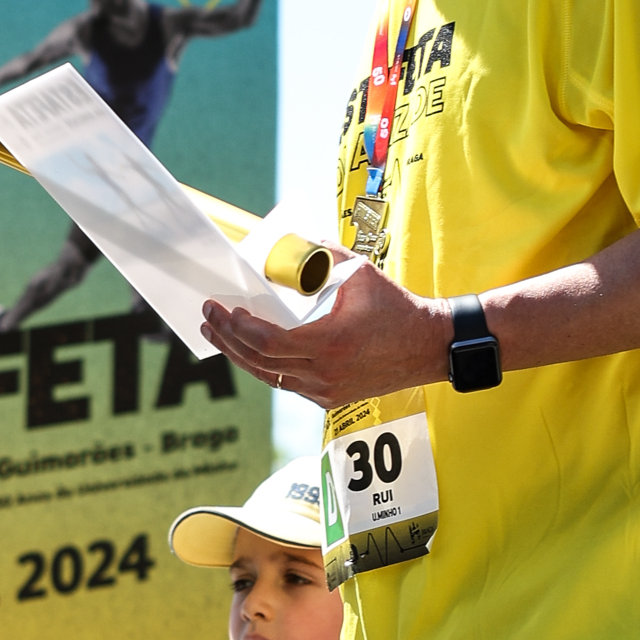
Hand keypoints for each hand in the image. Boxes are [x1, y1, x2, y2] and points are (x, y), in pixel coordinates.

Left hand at [202, 261, 452, 407]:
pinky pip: (287, 384)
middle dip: (228, 339)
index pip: (266, 342)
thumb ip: (321, 256)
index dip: (238, 328)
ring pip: (270, 378)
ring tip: (220, 335)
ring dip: (241, 356)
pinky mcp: (330, 398)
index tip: (222, 309)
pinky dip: (266, 366)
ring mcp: (327, 391)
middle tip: (210, 317)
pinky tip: (250, 350)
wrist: (429, 347)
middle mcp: (324, 374)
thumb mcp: (360, 273)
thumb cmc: (397, 308)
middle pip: (260, 362)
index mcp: (329, 344)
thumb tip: (289, 240)